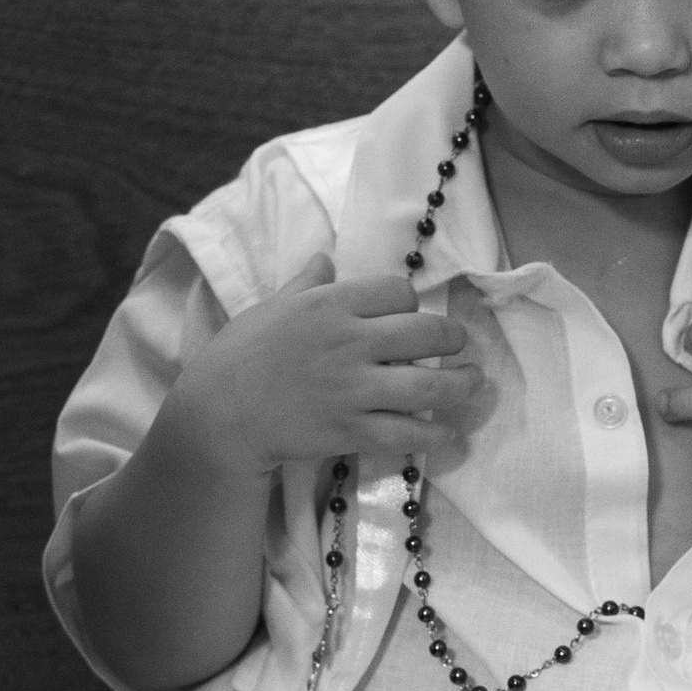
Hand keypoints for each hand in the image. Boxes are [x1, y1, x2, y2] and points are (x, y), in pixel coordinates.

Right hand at [165, 253, 480, 475]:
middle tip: (460, 345)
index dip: (408, 302)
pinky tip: (447, 430)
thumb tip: (326, 257)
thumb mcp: (271, 307)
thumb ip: (306, 283)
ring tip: (473, 382)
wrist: (218, 417)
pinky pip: (407, 432)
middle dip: (452, 338)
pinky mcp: (351, 430)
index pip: (397, 291)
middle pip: (426, 332)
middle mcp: (349, 342)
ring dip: (461, 385)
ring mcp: (353, 389)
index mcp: (329, 305)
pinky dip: (435, 433)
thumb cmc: (239, 356)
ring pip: (428, 386)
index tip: (406, 314)